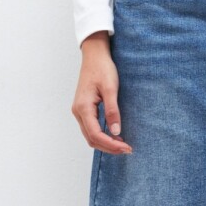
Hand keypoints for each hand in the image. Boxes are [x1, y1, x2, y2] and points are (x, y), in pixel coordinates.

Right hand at [72, 33, 132, 153]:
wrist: (94, 56)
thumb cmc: (102, 69)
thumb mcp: (111, 89)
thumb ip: (112, 111)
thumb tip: (116, 132)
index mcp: (83, 107)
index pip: (96, 134)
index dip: (111, 144)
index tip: (126, 148)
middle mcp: (78, 112)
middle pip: (91, 139)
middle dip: (109, 147)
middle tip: (127, 149)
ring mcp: (79, 111)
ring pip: (90, 135)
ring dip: (105, 143)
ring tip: (122, 145)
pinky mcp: (83, 109)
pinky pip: (90, 128)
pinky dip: (101, 135)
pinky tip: (114, 135)